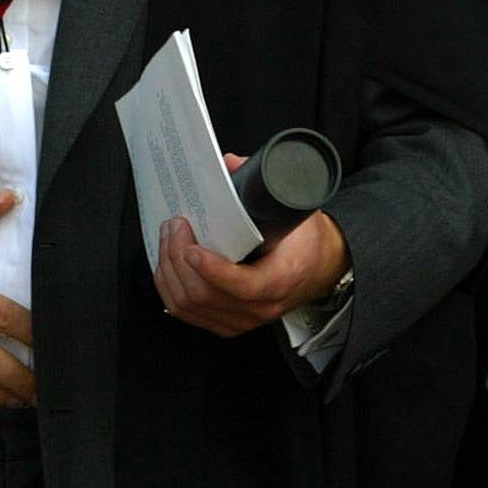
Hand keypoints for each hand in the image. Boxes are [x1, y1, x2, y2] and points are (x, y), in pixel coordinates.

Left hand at [153, 152, 348, 336]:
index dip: (213, 270)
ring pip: (190, 306)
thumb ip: (265, 187)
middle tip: (174, 226)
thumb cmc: (306, 240)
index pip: (244, 286)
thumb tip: (230, 164)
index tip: (192, 247)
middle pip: (205, 295)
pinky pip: (187, 313)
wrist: (320, 267)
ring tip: (168, 238)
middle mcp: (261, 307)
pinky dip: (170, 287)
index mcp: (282, 278)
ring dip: (169, 270)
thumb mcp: (295, 210)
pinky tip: (167, 263)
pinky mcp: (226, 322)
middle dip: (179, 258)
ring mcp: (242, 319)